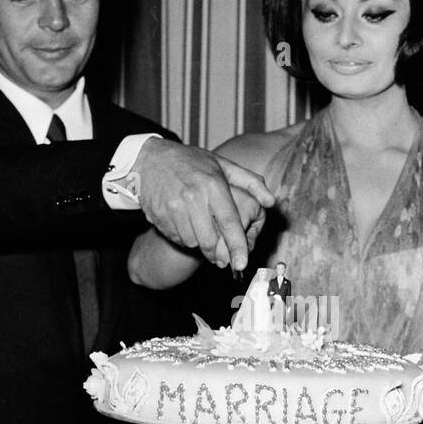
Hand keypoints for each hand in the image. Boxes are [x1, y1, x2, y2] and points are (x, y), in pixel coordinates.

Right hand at [132, 140, 274, 271]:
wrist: (151, 159)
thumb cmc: (192, 162)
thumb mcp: (223, 165)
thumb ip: (251, 183)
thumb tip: (271, 202)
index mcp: (212, 185)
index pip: (229, 222)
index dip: (237, 246)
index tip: (242, 264)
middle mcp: (193, 197)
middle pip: (210, 240)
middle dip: (217, 253)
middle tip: (221, 256)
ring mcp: (173, 208)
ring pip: (192, 242)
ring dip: (200, 244)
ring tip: (201, 231)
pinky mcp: (159, 216)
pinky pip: (177, 239)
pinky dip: (184, 238)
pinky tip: (185, 225)